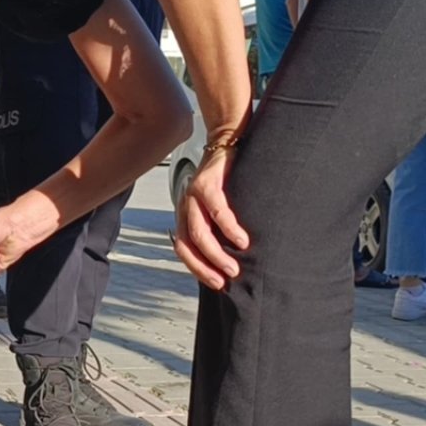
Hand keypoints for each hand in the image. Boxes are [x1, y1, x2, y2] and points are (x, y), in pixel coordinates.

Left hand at [172, 147, 249, 289]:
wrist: (228, 141)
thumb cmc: (228, 179)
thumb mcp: (217, 206)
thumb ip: (218, 227)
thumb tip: (233, 258)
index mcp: (186, 215)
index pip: (183, 248)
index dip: (197, 268)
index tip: (217, 284)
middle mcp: (185, 206)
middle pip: (186, 244)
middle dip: (204, 266)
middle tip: (225, 280)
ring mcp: (193, 194)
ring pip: (198, 231)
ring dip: (215, 253)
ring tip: (234, 267)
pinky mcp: (207, 183)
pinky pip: (216, 210)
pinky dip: (228, 228)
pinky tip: (242, 240)